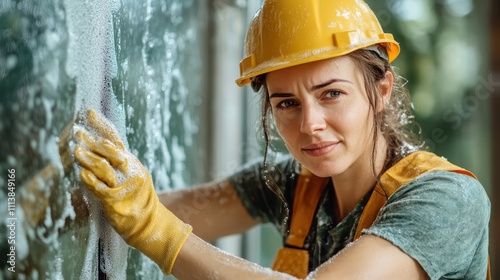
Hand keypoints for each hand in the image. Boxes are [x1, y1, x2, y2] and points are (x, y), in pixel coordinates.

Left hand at [73, 109, 191, 273]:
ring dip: (88, 158)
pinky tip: (81, 174)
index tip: (88, 113)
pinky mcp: (117, 201)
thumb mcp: (133, 176)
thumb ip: (120, 163)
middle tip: (77, 132)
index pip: (116, 138)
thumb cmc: (137, 200)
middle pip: (110, 149)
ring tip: (75, 151)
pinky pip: (101, 188)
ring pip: (105, 167)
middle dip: (92, 140)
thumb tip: (103, 146)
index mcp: (132, 163)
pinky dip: (90, 180)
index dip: (102, 125)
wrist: (150, 223)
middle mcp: (130, 170)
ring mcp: (124, 185)